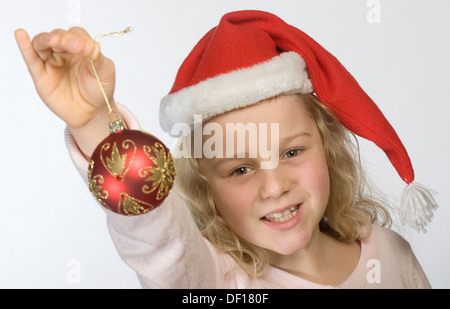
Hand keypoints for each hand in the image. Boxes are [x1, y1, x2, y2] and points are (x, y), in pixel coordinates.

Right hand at [15, 27, 116, 155]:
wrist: (92, 112)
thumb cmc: (99, 90)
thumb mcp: (106, 73)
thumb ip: (99, 59)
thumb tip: (91, 46)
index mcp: (81, 48)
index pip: (77, 35)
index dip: (80, 38)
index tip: (87, 48)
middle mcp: (64, 52)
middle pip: (58, 36)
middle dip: (64, 38)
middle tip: (74, 45)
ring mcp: (51, 62)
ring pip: (42, 44)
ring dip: (46, 39)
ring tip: (53, 41)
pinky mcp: (41, 75)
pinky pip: (31, 59)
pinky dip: (25, 46)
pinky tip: (21, 35)